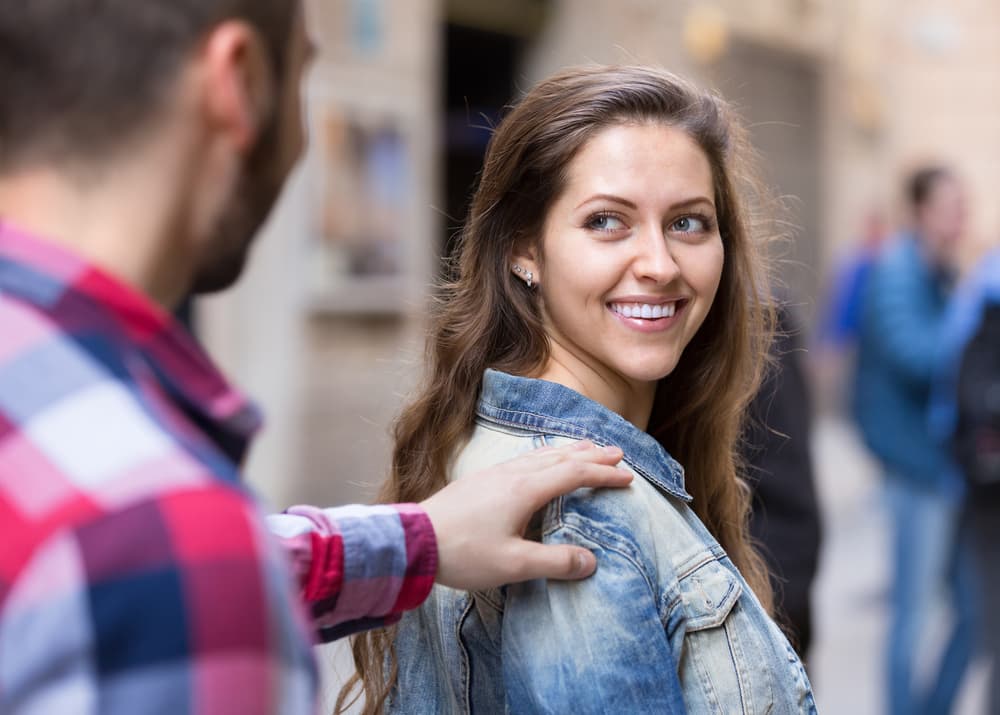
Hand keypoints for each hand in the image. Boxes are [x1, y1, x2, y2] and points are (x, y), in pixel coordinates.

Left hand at [420, 440, 630, 589]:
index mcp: (525, 489)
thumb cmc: (463, 553)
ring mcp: (495, 474)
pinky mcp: (481, 480)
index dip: (604, 474)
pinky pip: (524, 459)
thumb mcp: (513, 565)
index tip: (627, 477)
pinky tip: (540, 461)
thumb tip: (591, 561)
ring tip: (586, 448)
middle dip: (591, 455)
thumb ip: (555, 562)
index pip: (574, 474)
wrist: (413, 540)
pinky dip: (546, 456)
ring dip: (568, 451)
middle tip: (617, 452)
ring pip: (541, 454)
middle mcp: (513, 474)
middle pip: (560, 456)